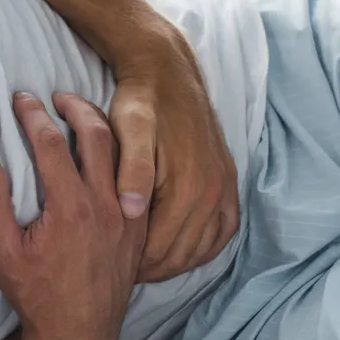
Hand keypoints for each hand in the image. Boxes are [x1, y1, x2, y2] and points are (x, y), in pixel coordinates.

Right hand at [0, 92, 146, 339]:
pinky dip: (125, 156)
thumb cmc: (36, 295)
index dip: (32, 114)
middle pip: (96, 135)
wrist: (78, 337)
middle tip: (54, 95)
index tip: (20, 98)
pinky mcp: (139, 230)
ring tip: (81, 112)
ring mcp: (128, 217)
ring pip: (123, 154)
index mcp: (70, 206)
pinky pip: (138, 179)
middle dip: (73, 107)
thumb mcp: (2, 251)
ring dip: (101, 126)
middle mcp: (106, 205)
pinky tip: (111, 152)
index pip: (50, 142)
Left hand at [109, 32, 238, 282]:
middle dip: (151, 268)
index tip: (110, 266)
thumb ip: (132, 170)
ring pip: (203, 249)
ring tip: (143, 263)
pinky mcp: (229, 182)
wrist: (167, 71)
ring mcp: (225, 188)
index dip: (133, 264)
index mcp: (188, 186)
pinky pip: (223, 232)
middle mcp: (214, 192)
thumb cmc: (139, 102)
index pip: (160, 250)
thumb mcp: (127, 130)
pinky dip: (202, 248)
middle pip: (181, 255)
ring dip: (175, 261)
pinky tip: (179, 249)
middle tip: (121, 269)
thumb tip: (133, 212)